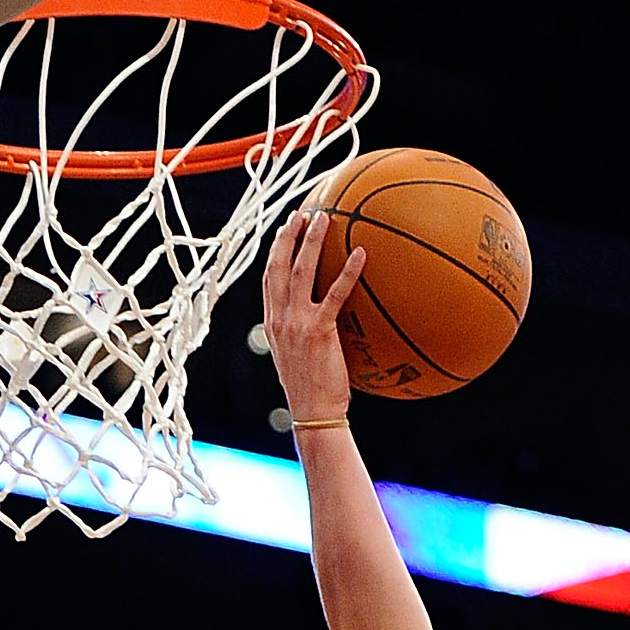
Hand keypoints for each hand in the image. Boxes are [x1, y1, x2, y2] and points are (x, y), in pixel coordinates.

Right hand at [262, 206, 364, 426]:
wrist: (313, 416)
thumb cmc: (312, 394)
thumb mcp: (298, 361)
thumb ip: (302, 338)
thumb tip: (321, 327)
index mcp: (273, 325)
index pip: (268, 280)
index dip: (274, 252)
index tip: (283, 232)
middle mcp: (280, 320)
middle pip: (278, 267)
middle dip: (287, 237)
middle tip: (300, 214)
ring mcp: (297, 324)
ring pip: (301, 271)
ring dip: (311, 241)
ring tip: (324, 219)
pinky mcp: (319, 332)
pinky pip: (335, 294)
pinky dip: (347, 272)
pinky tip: (360, 254)